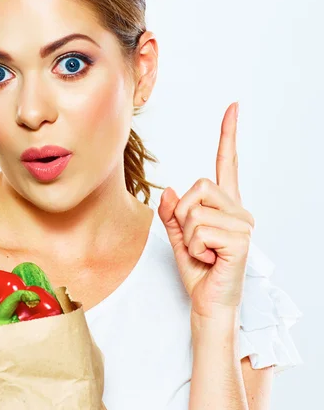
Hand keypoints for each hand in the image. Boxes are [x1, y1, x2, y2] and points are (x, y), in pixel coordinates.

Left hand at [157, 102, 254, 319]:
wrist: (208, 302)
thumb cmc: (198, 271)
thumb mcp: (178, 238)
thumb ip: (172, 214)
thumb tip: (168, 190)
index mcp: (225, 207)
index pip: (226, 164)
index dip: (228, 135)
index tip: (232, 107)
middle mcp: (239, 211)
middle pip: (197, 187)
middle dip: (183, 215)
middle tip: (194, 240)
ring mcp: (242, 225)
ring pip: (194, 210)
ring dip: (188, 235)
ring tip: (203, 253)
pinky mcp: (240, 240)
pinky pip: (199, 231)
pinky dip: (194, 248)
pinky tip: (209, 260)